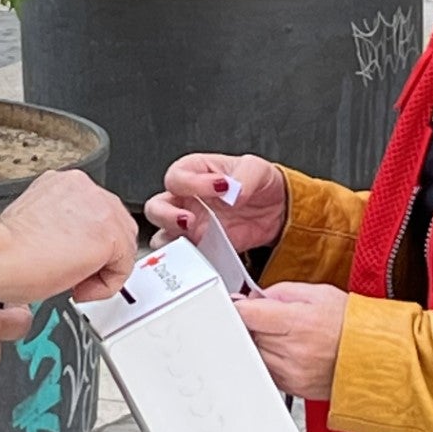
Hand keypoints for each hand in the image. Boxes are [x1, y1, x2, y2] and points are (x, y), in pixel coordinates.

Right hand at [0, 169, 137, 301]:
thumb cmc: (5, 248)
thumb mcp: (36, 222)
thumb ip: (60, 224)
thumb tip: (70, 242)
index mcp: (64, 183)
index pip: (95, 214)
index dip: (85, 244)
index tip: (65, 257)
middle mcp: (84, 187)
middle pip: (115, 226)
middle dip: (98, 256)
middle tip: (71, 274)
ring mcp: (100, 206)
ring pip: (122, 245)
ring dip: (101, 270)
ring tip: (72, 280)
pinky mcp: (110, 232)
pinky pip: (124, 266)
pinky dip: (105, 285)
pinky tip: (78, 286)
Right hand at [145, 154, 287, 251]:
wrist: (276, 211)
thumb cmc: (259, 183)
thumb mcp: (258, 169)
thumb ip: (245, 176)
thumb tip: (233, 191)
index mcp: (195, 173)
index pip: (177, 176)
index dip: (191, 183)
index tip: (219, 188)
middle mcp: (186, 200)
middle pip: (155, 208)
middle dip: (166, 216)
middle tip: (190, 220)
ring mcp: (191, 227)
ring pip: (162, 237)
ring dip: (173, 242)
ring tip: (194, 241)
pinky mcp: (202, 249)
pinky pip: (186, 259)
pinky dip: (190, 262)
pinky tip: (205, 257)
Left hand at [235, 282, 348, 400]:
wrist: (377, 356)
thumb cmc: (353, 325)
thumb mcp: (319, 293)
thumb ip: (281, 292)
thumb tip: (255, 298)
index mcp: (298, 322)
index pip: (247, 315)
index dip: (238, 307)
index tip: (237, 305)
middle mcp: (293, 350)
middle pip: (249, 335)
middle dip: (254, 324)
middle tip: (271, 318)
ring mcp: (293, 372)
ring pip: (255, 355)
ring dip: (261, 344)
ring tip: (285, 335)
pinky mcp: (294, 388)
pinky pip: (267, 372)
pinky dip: (271, 361)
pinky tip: (290, 352)